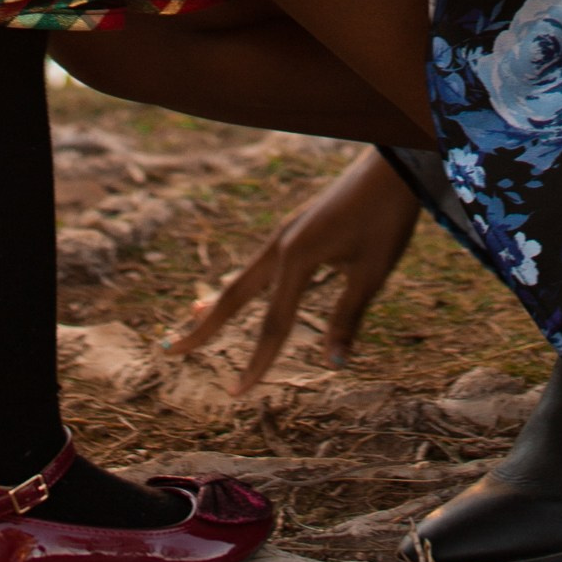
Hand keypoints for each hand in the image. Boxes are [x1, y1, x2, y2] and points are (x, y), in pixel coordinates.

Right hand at [168, 146, 420, 389]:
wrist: (392, 165)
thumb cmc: (386, 218)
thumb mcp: (373, 271)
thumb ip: (348, 317)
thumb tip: (333, 365)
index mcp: (298, 258)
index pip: (273, 324)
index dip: (256, 363)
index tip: (236, 395)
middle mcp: (282, 245)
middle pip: (235, 294)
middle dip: (204, 326)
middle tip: (170, 350)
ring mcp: (286, 234)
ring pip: (244, 277)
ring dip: (218, 304)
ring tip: (192, 323)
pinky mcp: (295, 229)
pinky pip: (259, 266)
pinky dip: (241, 287)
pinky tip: (236, 292)